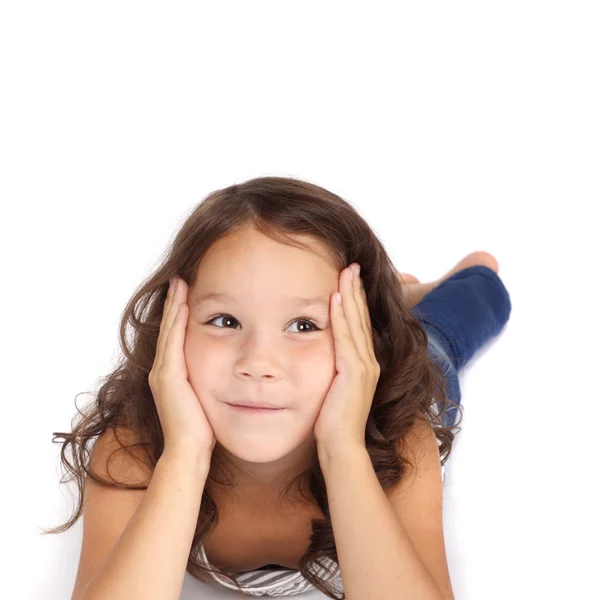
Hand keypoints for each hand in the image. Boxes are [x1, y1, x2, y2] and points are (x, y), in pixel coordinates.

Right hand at [148, 276, 215, 456]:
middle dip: (174, 302)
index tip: (186, 291)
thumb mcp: (207, 396)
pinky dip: (176, 324)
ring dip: (174, 306)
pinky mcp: (168, 378)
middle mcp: (163, 370)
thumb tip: (231, 369)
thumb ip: (211, 379)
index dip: (179, 312)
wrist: (189, 452)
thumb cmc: (202, 429)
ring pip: (169, 331)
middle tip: (179, 278)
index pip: (175, 335)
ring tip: (179, 283)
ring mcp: (163, 373)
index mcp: (172, 373)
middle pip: (169, 328)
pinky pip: (173, 343)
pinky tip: (183, 306)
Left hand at [314, 263, 380, 450]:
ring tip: (347, 271)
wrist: (341, 447)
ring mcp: (364, 367)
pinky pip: (345, 338)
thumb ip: (333, 371)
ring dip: (351, 295)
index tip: (349, 279)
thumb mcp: (334, 389)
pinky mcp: (354, 373)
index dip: (356, 301)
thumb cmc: (333, 423)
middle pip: (361, 318)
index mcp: (364, 365)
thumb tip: (320, 358)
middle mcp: (369, 362)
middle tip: (352, 265)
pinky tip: (335, 298)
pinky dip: (341, 316)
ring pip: (356, 323)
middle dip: (356, 289)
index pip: (360, 325)